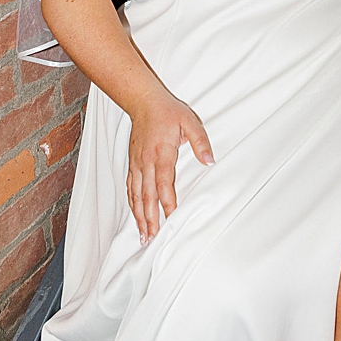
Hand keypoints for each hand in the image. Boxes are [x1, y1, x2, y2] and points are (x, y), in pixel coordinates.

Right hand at [125, 94, 212, 243]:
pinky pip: (131, 187)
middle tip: (152, 239)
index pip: (164, 184)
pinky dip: (132, 203)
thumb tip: (209, 161)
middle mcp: (146, 162)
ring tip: (143, 234)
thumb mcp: (190, 122)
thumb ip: (201, 142)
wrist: (142, 101)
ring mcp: (137, 164)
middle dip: (149, 219)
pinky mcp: (132, 163)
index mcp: (161, 154)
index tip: (171, 219)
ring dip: (139, 216)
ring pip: (136, 195)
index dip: (167, 203)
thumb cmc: (167, 111)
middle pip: (147, 196)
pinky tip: (135, 214)